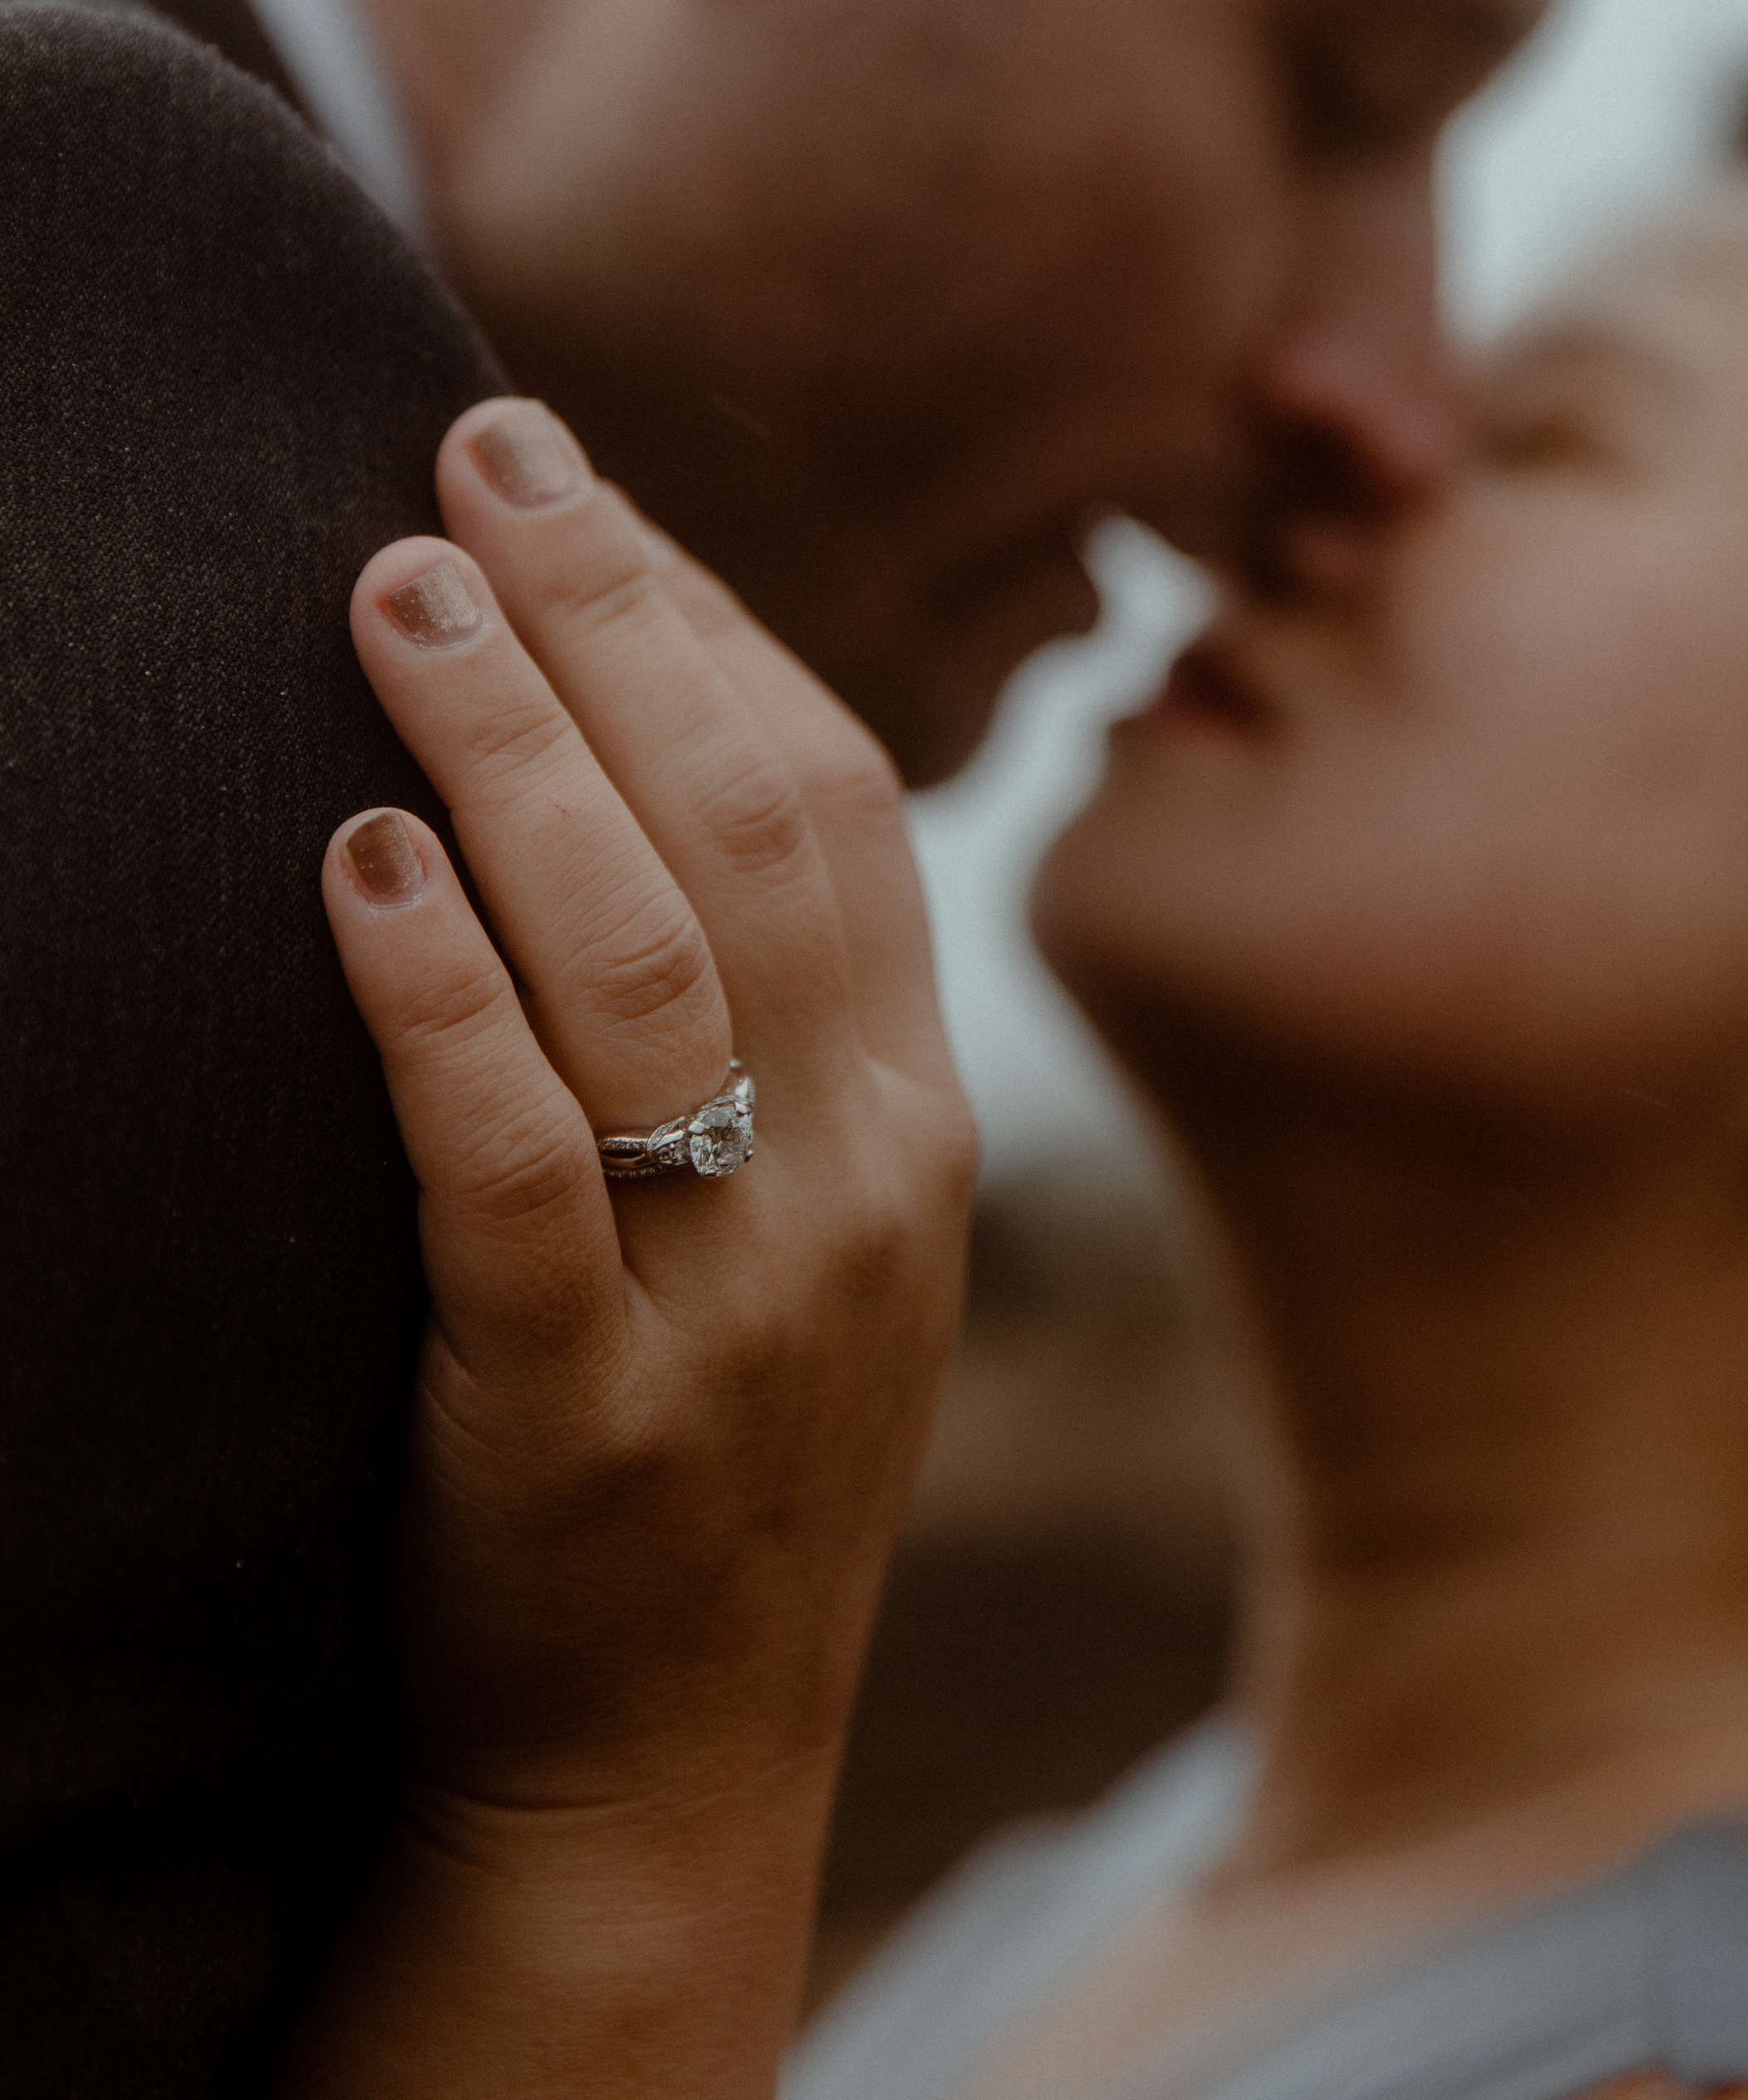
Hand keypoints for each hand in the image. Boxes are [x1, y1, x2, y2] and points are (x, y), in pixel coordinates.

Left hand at [281, 399, 977, 2097]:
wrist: (666, 1775)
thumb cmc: (702, 1447)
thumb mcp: (797, 1208)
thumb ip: (758, 1002)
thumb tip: (623, 751)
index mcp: (910, 1104)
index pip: (830, 794)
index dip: (701, 614)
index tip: (569, 480)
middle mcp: (859, 1175)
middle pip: (749, 830)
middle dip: (613, 617)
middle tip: (474, 450)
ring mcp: (738, 1301)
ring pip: (646, 970)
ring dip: (519, 759)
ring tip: (392, 593)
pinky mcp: (586, 1419)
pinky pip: (522, 1180)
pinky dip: (441, 1011)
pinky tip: (357, 873)